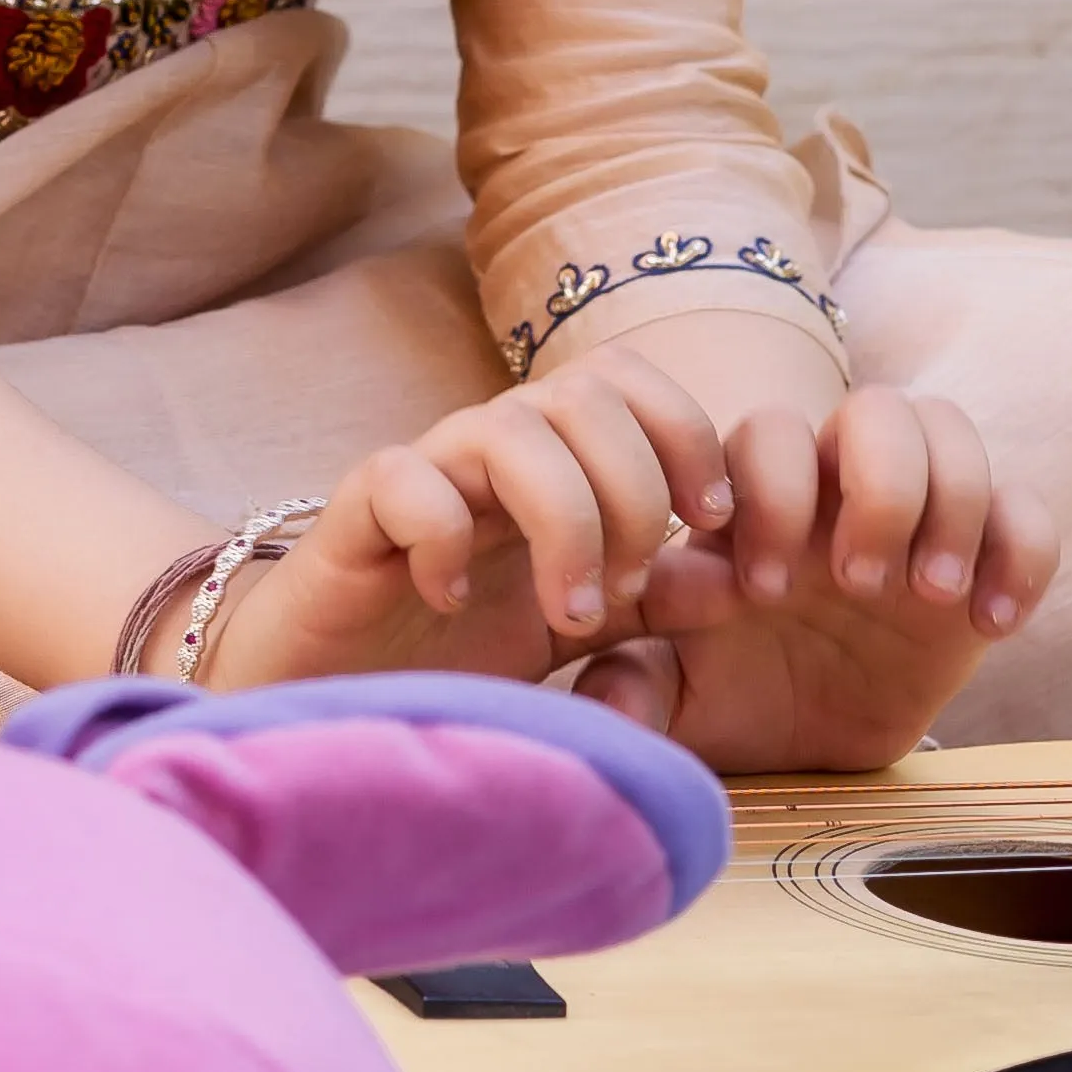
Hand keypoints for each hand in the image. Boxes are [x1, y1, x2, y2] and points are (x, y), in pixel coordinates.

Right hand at [211, 349, 725, 693]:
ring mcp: (422, 474)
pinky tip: (452, 601)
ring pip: (507, 428)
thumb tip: (739, 584)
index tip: (712, 525)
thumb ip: (651, 603)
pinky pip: (405, 480)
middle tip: (624, 589)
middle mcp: (489, 450)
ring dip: (563, 520)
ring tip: (568, 614)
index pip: (627, 380)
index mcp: (551, 460)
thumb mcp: (572, 627)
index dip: (685, 432)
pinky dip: (444, 536)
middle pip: (584, 394)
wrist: (331, 692)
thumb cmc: (451, 650)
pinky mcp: (353, 515)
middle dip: (632, 489)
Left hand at [577, 376, 1057, 773]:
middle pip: (877, 408)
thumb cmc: (732, 690)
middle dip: (877, 489)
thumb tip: (603, 705)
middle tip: (860, 584)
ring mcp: (919, 513)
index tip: (762, 594)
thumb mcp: (678, 692)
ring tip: (933, 596)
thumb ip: (636, 685)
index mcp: (760, 498)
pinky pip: (1026, 513)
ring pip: (953, 431)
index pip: (771, 434)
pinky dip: (1022, 556)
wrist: (811, 732)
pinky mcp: (986, 554)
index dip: (774, 498)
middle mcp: (841, 486)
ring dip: (953, 505)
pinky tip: (992, 625)